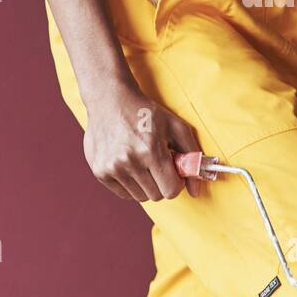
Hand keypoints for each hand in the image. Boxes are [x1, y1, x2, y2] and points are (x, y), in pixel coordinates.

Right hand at [82, 82, 201, 201]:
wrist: (110, 99)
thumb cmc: (146, 112)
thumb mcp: (176, 127)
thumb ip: (192, 157)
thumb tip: (196, 190)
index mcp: (150, 150)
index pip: (171, 190)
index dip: (176, 182)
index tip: (173, 170)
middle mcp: (128, 161)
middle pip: (156, 195)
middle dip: (161, 182)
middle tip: (158, 163)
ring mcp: (111, 168)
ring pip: (140, 197)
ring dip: (146, 184)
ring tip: (143, 162)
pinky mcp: (99, 171)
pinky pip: (124, 194)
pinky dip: (130, 184)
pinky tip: (129, 164)